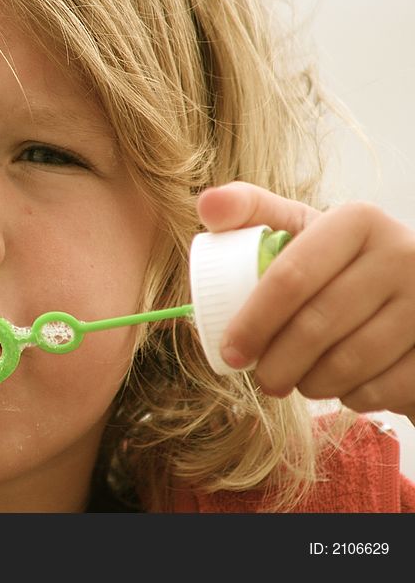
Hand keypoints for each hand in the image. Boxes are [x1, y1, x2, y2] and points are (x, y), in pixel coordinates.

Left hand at [197, 181, 414, 425]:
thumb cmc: (338, 264)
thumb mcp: (302, 228)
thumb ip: (251, 211)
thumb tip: (207, 205)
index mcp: (358, 221)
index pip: (290, 278)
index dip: (252, 322)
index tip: (229, 352)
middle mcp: (403, 253)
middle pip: (315, 325)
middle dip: (276, 364)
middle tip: (261, 379)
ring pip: (348, 363)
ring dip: (311, 383)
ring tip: (299, 379)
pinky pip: (384, 389)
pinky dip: (354, 397)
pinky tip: (345, 386)